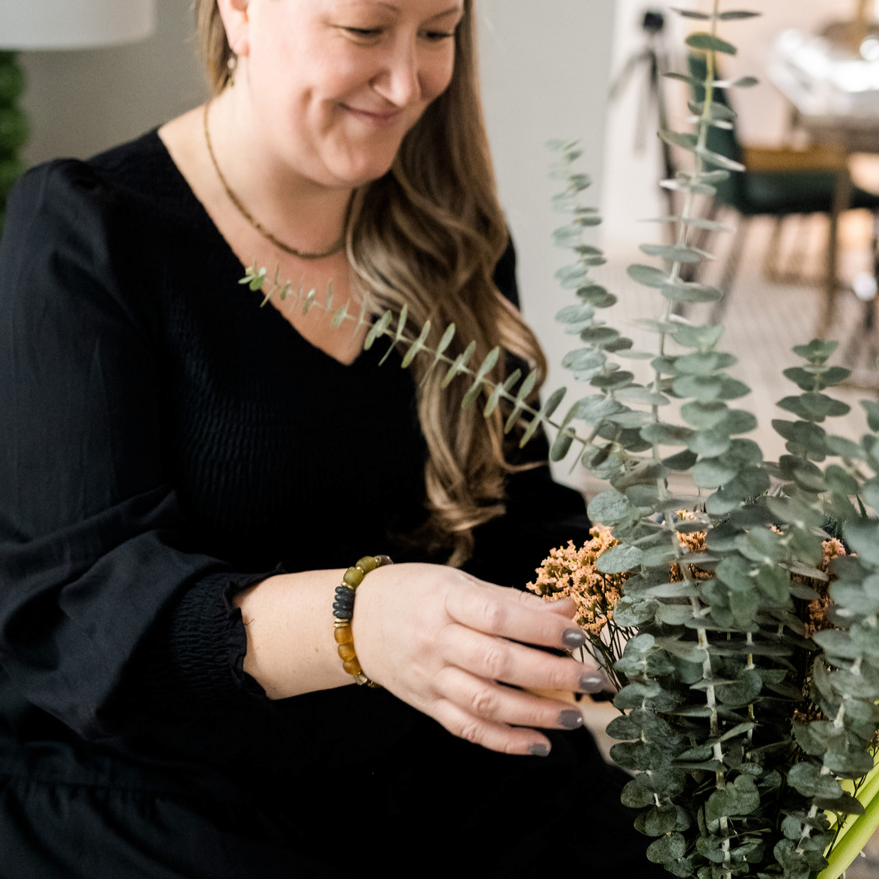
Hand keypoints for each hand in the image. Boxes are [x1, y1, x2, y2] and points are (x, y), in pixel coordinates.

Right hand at [351, 563, 605, 756]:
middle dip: (551, 674)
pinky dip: (504, 741)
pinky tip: (539, 744)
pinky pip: (467, 728)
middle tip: (592, 679)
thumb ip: (512, 601)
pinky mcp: (427, 704)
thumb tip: (567, 613)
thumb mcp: (460, 583)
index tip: (578, 635)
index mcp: (446, 601)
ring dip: (535, 713)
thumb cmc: (417, 593)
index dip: (539, 628)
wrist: (357, 620)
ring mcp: (429, 677)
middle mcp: (435, 641)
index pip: (497, 616)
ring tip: (574, 715)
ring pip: (485, 702)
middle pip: (496, 662)